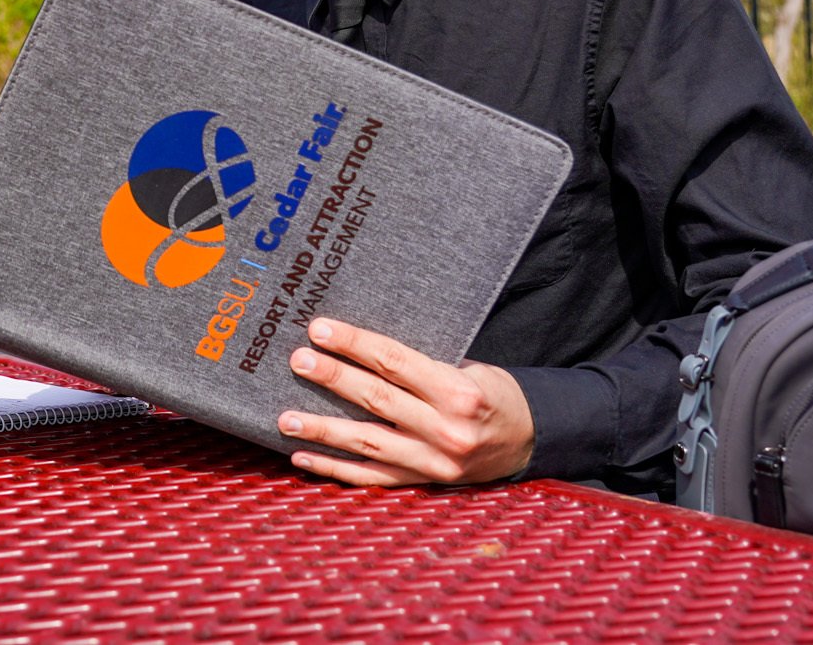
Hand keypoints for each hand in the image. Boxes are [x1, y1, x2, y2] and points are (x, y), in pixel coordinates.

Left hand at [277, 316, 532, 486]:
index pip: (396, 363)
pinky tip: (302, 457)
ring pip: (367, 444)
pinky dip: (334, 469)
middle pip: (377, 400)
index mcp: (458, 392)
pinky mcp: (423, 483)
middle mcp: (446, 430)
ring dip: (322, 431)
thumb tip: (358, 344)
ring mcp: (433, 462)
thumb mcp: (467, 368)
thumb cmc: (490, 393)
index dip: (355, 344)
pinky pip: (371, 478)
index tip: (319, 329)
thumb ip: (421, 363)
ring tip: (284, 418)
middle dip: (333, 379)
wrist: (527, 440)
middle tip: (297, 361)